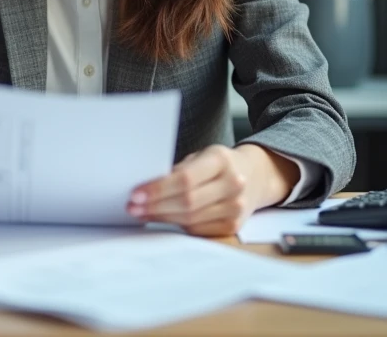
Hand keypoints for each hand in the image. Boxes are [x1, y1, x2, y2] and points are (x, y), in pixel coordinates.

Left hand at [126, 144, 297, 236]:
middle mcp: (233, 185)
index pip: (185, 179)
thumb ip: (179, 170)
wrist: (254, 176)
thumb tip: (146, 188)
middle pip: (187, 202)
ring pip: (190, 218)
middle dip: (155, 205)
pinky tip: (160, 219)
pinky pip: (197, 229)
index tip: (136, 193)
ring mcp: (236, 208)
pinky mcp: (233, 225)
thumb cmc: (219, 165)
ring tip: (141, 213)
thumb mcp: (202, 156)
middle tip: (132, 206)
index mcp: (221, 161)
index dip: (158, 188)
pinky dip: (175, 225)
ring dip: (161, 217)